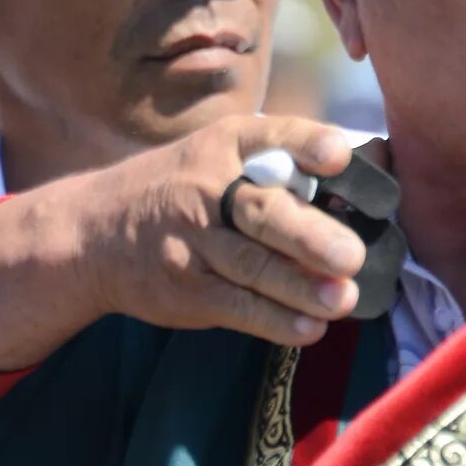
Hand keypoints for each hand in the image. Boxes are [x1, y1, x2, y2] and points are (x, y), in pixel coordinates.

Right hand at [71, 116, 367, 347]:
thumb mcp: (217, 155)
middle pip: (261, 212)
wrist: (93, 232)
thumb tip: (372, 165)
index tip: (338, 157)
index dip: (304, 145)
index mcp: (223, 146)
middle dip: (308, 235)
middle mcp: (206, 189)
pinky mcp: (186, 289)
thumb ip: (281, 161)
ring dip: (300, 286)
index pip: (269, 137)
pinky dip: (273, 319)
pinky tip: (307, 328)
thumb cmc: (182, 188)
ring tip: (343, 299)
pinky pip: (235, 305)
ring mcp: (192, 243)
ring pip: (251, 266)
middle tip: (351, 255)